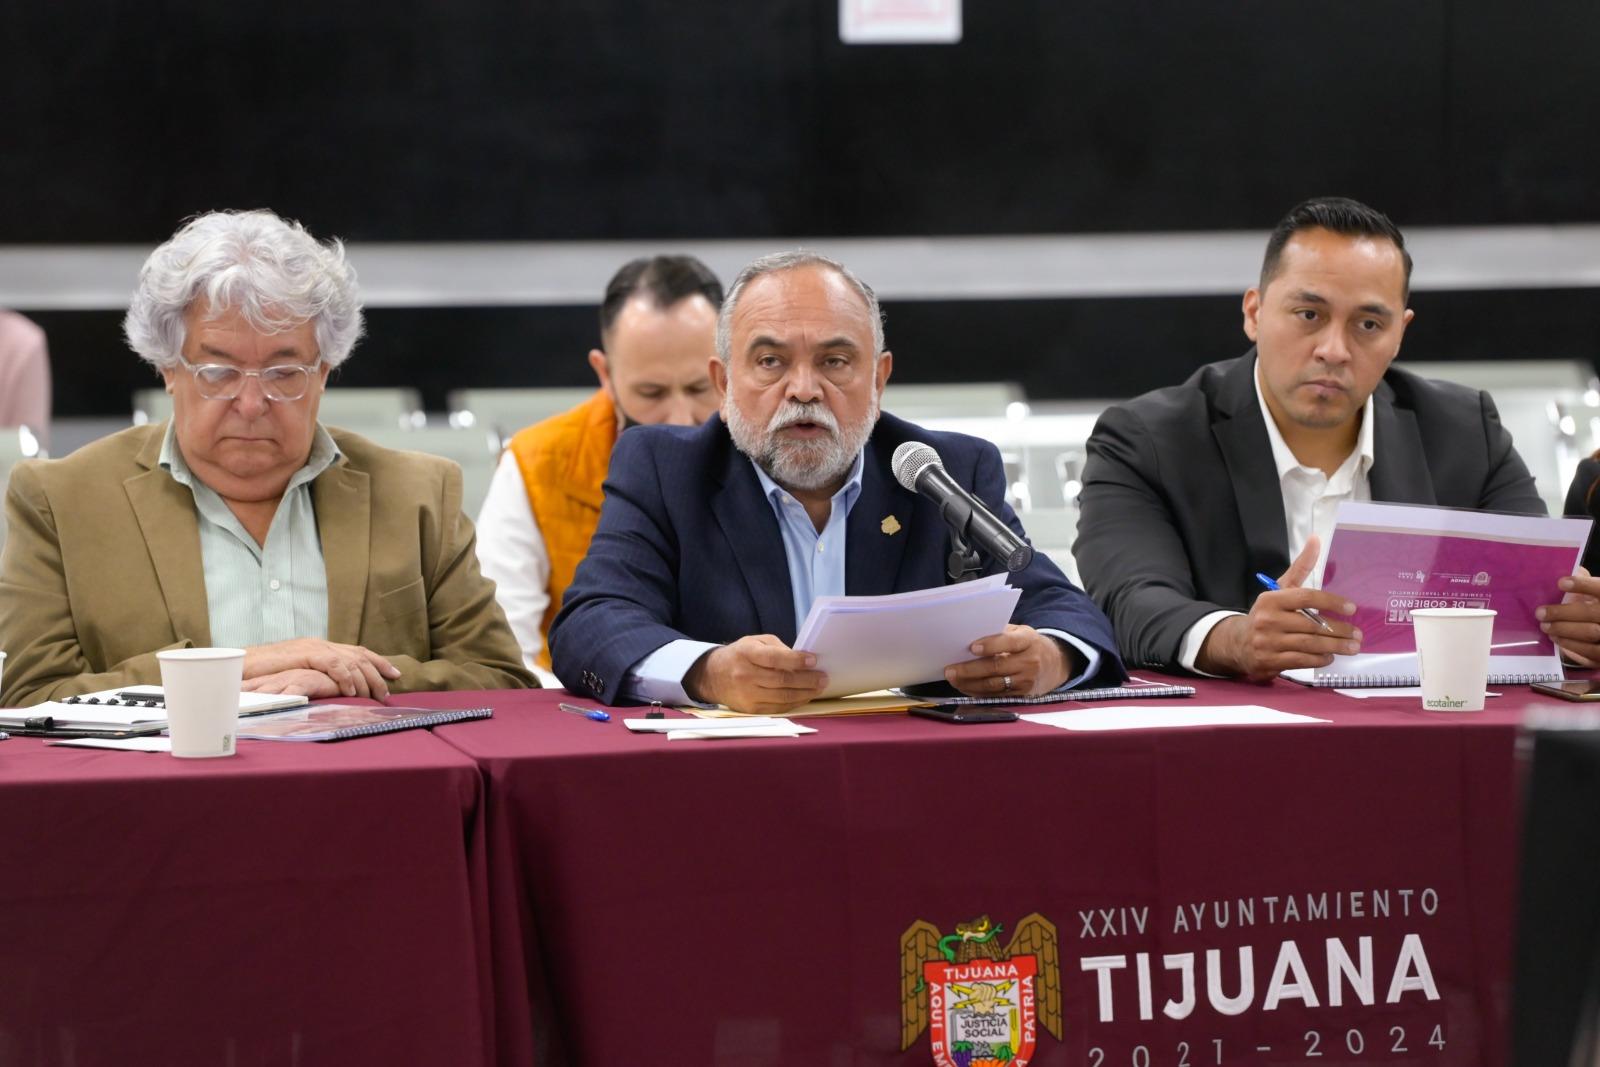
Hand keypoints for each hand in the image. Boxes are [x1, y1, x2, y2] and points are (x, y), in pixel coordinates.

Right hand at [243, 638, 399, 698]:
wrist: (238, 666)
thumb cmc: (263, 674)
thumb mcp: (295, 674)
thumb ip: (314, 677)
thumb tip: (333, 690)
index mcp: (319, 647)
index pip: (356, 651)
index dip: (379, 661)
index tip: (396, 674)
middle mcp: (319, 644)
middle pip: (359, 655)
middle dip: (380, 672)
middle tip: (390, 691)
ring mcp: (311, 647)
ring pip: (351, 659)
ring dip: (366, 678)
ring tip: (376, 695)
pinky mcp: (302, 654)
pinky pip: (332, 663)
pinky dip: (345, 677)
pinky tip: (351, 691)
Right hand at [682, 634, 827, 714]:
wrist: (713, 676)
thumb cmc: (740, 655)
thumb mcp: (755, 641)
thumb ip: (778, 648)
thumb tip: (801, 660)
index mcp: (747, 653)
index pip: (774, 658)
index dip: (796, 660)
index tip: (813, 660)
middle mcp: (745, 675)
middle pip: (782, 680)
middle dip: (807, 680)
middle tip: (823, 677)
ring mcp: (747, 694)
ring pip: (782, 697)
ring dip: (805, 693)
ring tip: (819, 687)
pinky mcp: (751, 709)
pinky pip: (778, 708)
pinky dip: (794, 703)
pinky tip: (805, 696)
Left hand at [943, 624, 1073, 697]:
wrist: (1054, 664)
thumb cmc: (1027, 644)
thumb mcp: (1020, 632)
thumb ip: (1000, 633)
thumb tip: (969, 637)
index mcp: (1028, 640)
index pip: (1010, 642)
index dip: (991, 645)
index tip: (971, 647)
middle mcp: (1030, 662)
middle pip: (997, 667)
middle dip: (970, 669)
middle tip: (950, 670)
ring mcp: (1026, 680)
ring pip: (994, 684)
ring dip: (970, 683)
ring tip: (953, 679)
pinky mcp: (1021, 695)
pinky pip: (996, 695)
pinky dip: (978, 692)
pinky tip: (964, 687)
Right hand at [1196, 536, 1360, 681]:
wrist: (1237, 642)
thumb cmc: (1267, 613)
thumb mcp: (1280, 589)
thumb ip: (1300, 567)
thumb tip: (1316, 539)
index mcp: (1271, 599)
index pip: (1306, 597)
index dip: (1331, 602)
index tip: (1351, 608)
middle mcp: (1267, 620)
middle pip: (1312, 625)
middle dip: (1339, 630)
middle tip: (1358, 634)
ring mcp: (1267, 642)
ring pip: (1309, 644)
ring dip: (1335, 646)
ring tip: (1352, 647)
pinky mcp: (1269, 661)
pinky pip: (1302, 661)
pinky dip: (1319, 659)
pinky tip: (1329, 656)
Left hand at [1538, 568, 1599, 666]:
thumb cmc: (1599, 607)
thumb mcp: (1599, 594)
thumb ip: (1589, 584)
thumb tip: (1576, 569)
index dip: (1583, 585)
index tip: (1561, 582)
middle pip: (1590, 613)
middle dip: (1562, 613)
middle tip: (1540, 613)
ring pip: (1591, 633)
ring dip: (1563, 630)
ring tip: (1545, 627)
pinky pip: (1591, 653)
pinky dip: (1572, 647)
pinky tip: (1557, 640)